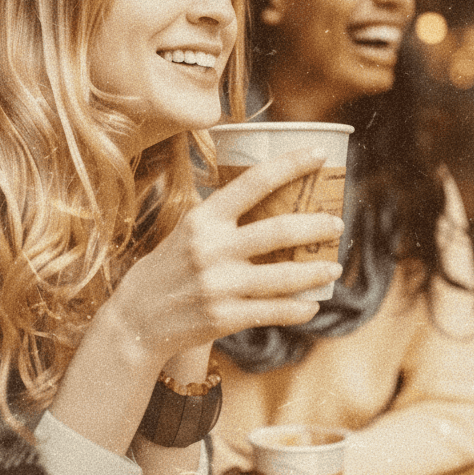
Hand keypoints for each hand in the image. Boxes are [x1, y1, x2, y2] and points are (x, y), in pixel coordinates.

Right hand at [110, 149, 344, 369]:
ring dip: (315, 271)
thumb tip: (268, 194)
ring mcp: (219, 285)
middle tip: (337, 224)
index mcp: (203, 218)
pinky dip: (299, 309)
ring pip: (284, 276)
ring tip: (334, 267)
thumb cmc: (168, 269)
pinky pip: (274, 312)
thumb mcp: (187, 231)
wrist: (137, 319)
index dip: (291, 165)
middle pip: (278, 230)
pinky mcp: (224, 317)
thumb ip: (222, 216)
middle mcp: (211, 248)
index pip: (253, 182)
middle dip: (316, 226)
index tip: (320, 155)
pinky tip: (312, 305)